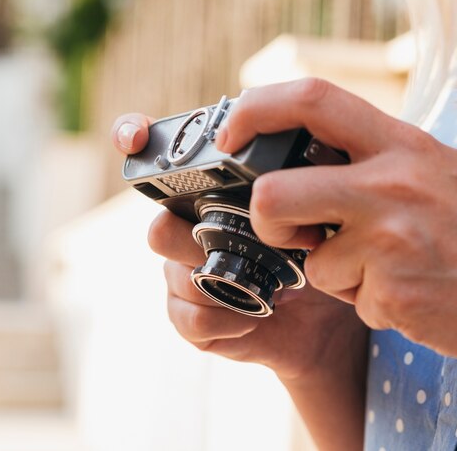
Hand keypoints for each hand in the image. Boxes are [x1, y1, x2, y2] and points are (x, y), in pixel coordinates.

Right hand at [110, 112, 366, 381]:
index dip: (133, 137)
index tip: (134, 139)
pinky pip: (188, 317)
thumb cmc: (314, 256)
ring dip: (224, 286)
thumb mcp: (310, 213)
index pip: (157, 159)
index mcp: (209, 195)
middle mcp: (189, 231)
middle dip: (201, 243)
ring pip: (174, 275)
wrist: (323, 318)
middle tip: (248, 250)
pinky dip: (227, 319)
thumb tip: (280, 180)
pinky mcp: (189, 318)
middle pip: (160, 228)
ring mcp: (184, 275)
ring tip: (268, 290)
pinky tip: (255, 315)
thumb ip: (289, 187)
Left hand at [216, 79, 456, 421]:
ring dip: (337, 273)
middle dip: (266, 217)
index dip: (256, 110)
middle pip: (275, 192)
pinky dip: (368, 302)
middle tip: (288, 230)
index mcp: (405, 145)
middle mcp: (394, 184)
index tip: (233, 133)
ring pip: (313, 260)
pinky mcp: (393, 294)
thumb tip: (313, 155)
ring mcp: (392, 240)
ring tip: (388, 270)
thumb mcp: (442, 172)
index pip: (312, 99)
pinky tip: (410, 295)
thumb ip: (380, 159)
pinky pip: (348, 298)